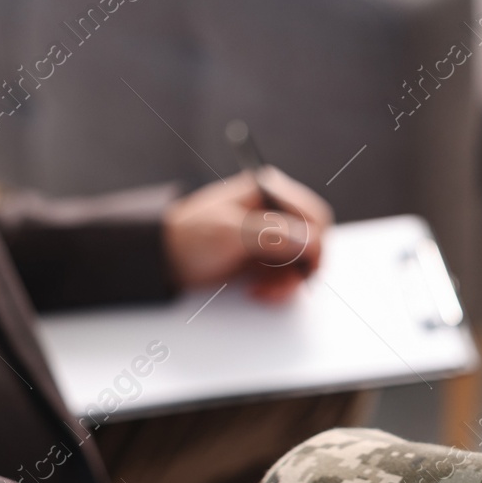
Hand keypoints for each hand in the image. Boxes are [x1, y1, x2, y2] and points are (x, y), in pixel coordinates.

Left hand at [161, 167, 332, 301]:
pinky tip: (257, 290)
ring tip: (261, 290)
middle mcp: (274, 211)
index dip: (316, 245)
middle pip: (313, 242)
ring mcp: (271, 236)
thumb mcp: (230, 233)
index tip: (304, 269)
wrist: (164, 261)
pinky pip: (288, 276)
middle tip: (278, 285)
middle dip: (299, 268)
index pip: (315, 216)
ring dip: (287, 283)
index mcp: (268, 192)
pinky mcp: (265, 257)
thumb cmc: (189, 238)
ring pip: (302, 263)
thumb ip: (272, 234)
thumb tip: (311, 240)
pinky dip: (277, 288)